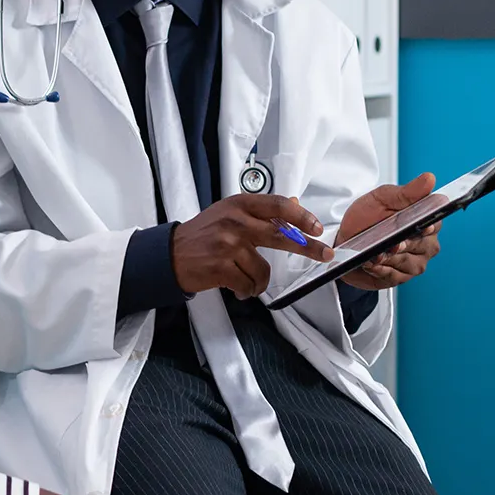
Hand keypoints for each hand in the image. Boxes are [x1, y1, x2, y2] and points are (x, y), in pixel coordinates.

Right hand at [171, 194, 334, 299]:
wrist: (169, 254)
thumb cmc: (202, 234)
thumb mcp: (229, 214)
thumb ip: (260, 211)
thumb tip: (294, 203)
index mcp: (239, 204)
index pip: (278, 206)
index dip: (301, 216)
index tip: (316, 228)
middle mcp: (235, 222)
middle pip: (281, 235)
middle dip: (307, 247)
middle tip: (325, 254)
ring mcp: (227, 244)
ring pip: (263, 270)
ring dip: (258, 282)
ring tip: (246, 280)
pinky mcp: (220, 267)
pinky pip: (248, 284)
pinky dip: (246, 290)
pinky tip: (236, 287)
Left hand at [337, 173, 442, 291]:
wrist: (344, 239)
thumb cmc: (365, 218)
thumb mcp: (382, 198)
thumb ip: (407, 192)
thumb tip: (429, 179)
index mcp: (425, 220)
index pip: (434, 224)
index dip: (426, 227)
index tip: (421, 228)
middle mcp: (424, 243)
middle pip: (421, 246)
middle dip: (404, 244)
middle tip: (391, 242)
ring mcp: (413, 262)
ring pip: (408, 263)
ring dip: (390, 258)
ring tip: (375, 253)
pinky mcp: (399, 277)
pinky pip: (394, 276)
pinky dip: (381, 270)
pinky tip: (371, 263)